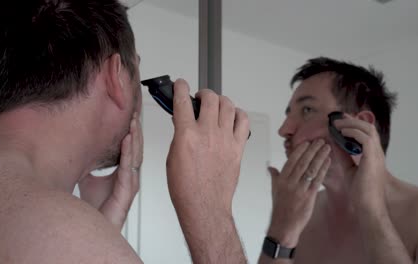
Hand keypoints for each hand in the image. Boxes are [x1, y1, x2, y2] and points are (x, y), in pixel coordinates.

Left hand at [78, 113, 142, 230]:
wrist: (92, 225)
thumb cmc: (94, 207)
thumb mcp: (88, 178)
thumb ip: (88, 165)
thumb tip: (78, 149)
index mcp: (123, 172)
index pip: (131, 148)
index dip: (131, 132)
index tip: (130, 116)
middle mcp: (129, 176)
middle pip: (136, 148)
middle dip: (136, 130)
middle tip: (134, 113)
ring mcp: (130, 182)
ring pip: (135, 155)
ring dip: (135, 138)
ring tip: (134, 123)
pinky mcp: (127, 190)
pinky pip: (129, 167)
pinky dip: (128, 153)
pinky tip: (128, 140)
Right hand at [166, 79, 249, 218]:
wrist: (204, 205)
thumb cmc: (187, 188)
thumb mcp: (173, 157)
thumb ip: (180, 135)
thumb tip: (183, 121)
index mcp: (187, 135)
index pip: (182, 101)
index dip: (181, 87)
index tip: (181, 84)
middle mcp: (208, 133)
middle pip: (210, 98)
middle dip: (204, 93)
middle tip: (201, 97)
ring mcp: (225, 139)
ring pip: (228, 105)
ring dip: (221, 101)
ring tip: (217, 105)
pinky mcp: (238, 147)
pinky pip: (244, 121)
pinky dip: (238, 114)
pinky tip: (233, 117)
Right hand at [267, 140, 330, 246]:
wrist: (284, 225)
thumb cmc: (280, 208)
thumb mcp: (274, 190)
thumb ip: (274, 177)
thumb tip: (270, 167)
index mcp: (281, 179)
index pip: (291, 160)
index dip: (300, 150)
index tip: (307, 141)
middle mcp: (290, 182)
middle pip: (302, 162)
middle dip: (312, 150)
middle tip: (320, 140)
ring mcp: (299, 189)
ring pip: (311, 169)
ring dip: (320, 157)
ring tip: (327, 147)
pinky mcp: (309, 196)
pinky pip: (317, 180)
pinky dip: (323, 169)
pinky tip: (328, 162)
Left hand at [334, 113, 387, 212]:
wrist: (367, 207)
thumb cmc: (359, 192)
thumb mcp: (348, 168)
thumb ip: (343, 155)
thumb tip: (333, 141)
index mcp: (372, 155)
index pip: (366, 133)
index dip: (353, 124)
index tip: (338, 121)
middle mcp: (377, 153)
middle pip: (368, 127)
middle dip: (351, 120)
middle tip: (336, 119)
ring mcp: (376, 156)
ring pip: (368, 129)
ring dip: (350, 124)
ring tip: (336, 125)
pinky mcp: (372, 159)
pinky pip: (365, 139)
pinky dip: (353, 132)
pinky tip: (341, 133)